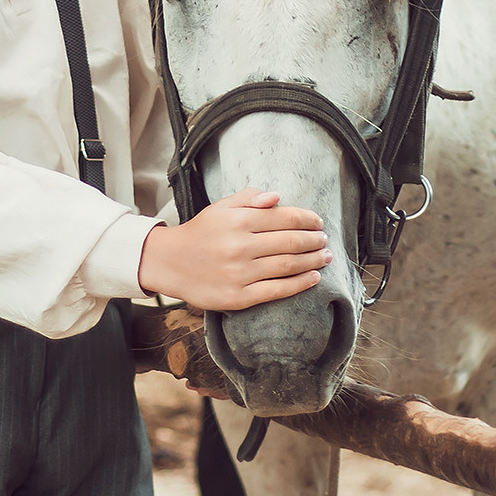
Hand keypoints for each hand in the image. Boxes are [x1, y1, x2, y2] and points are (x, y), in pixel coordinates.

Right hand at [138, 188, 329, 310]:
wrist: (170, 263)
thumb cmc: (201, 232)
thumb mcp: (220, 208)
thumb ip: (249, 199)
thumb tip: (277, 198)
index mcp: (237, 221)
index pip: (283, 217)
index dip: (307, 219)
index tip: (318, 221)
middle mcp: (239, 246)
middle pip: (290, 242)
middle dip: (314, 240)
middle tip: (325, 240)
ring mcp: (239, 273)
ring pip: (287, 266)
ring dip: (312, 261)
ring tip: (325, 257)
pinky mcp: (238, 297)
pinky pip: (276, 290)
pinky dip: (299, 284)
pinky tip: (314, 278)